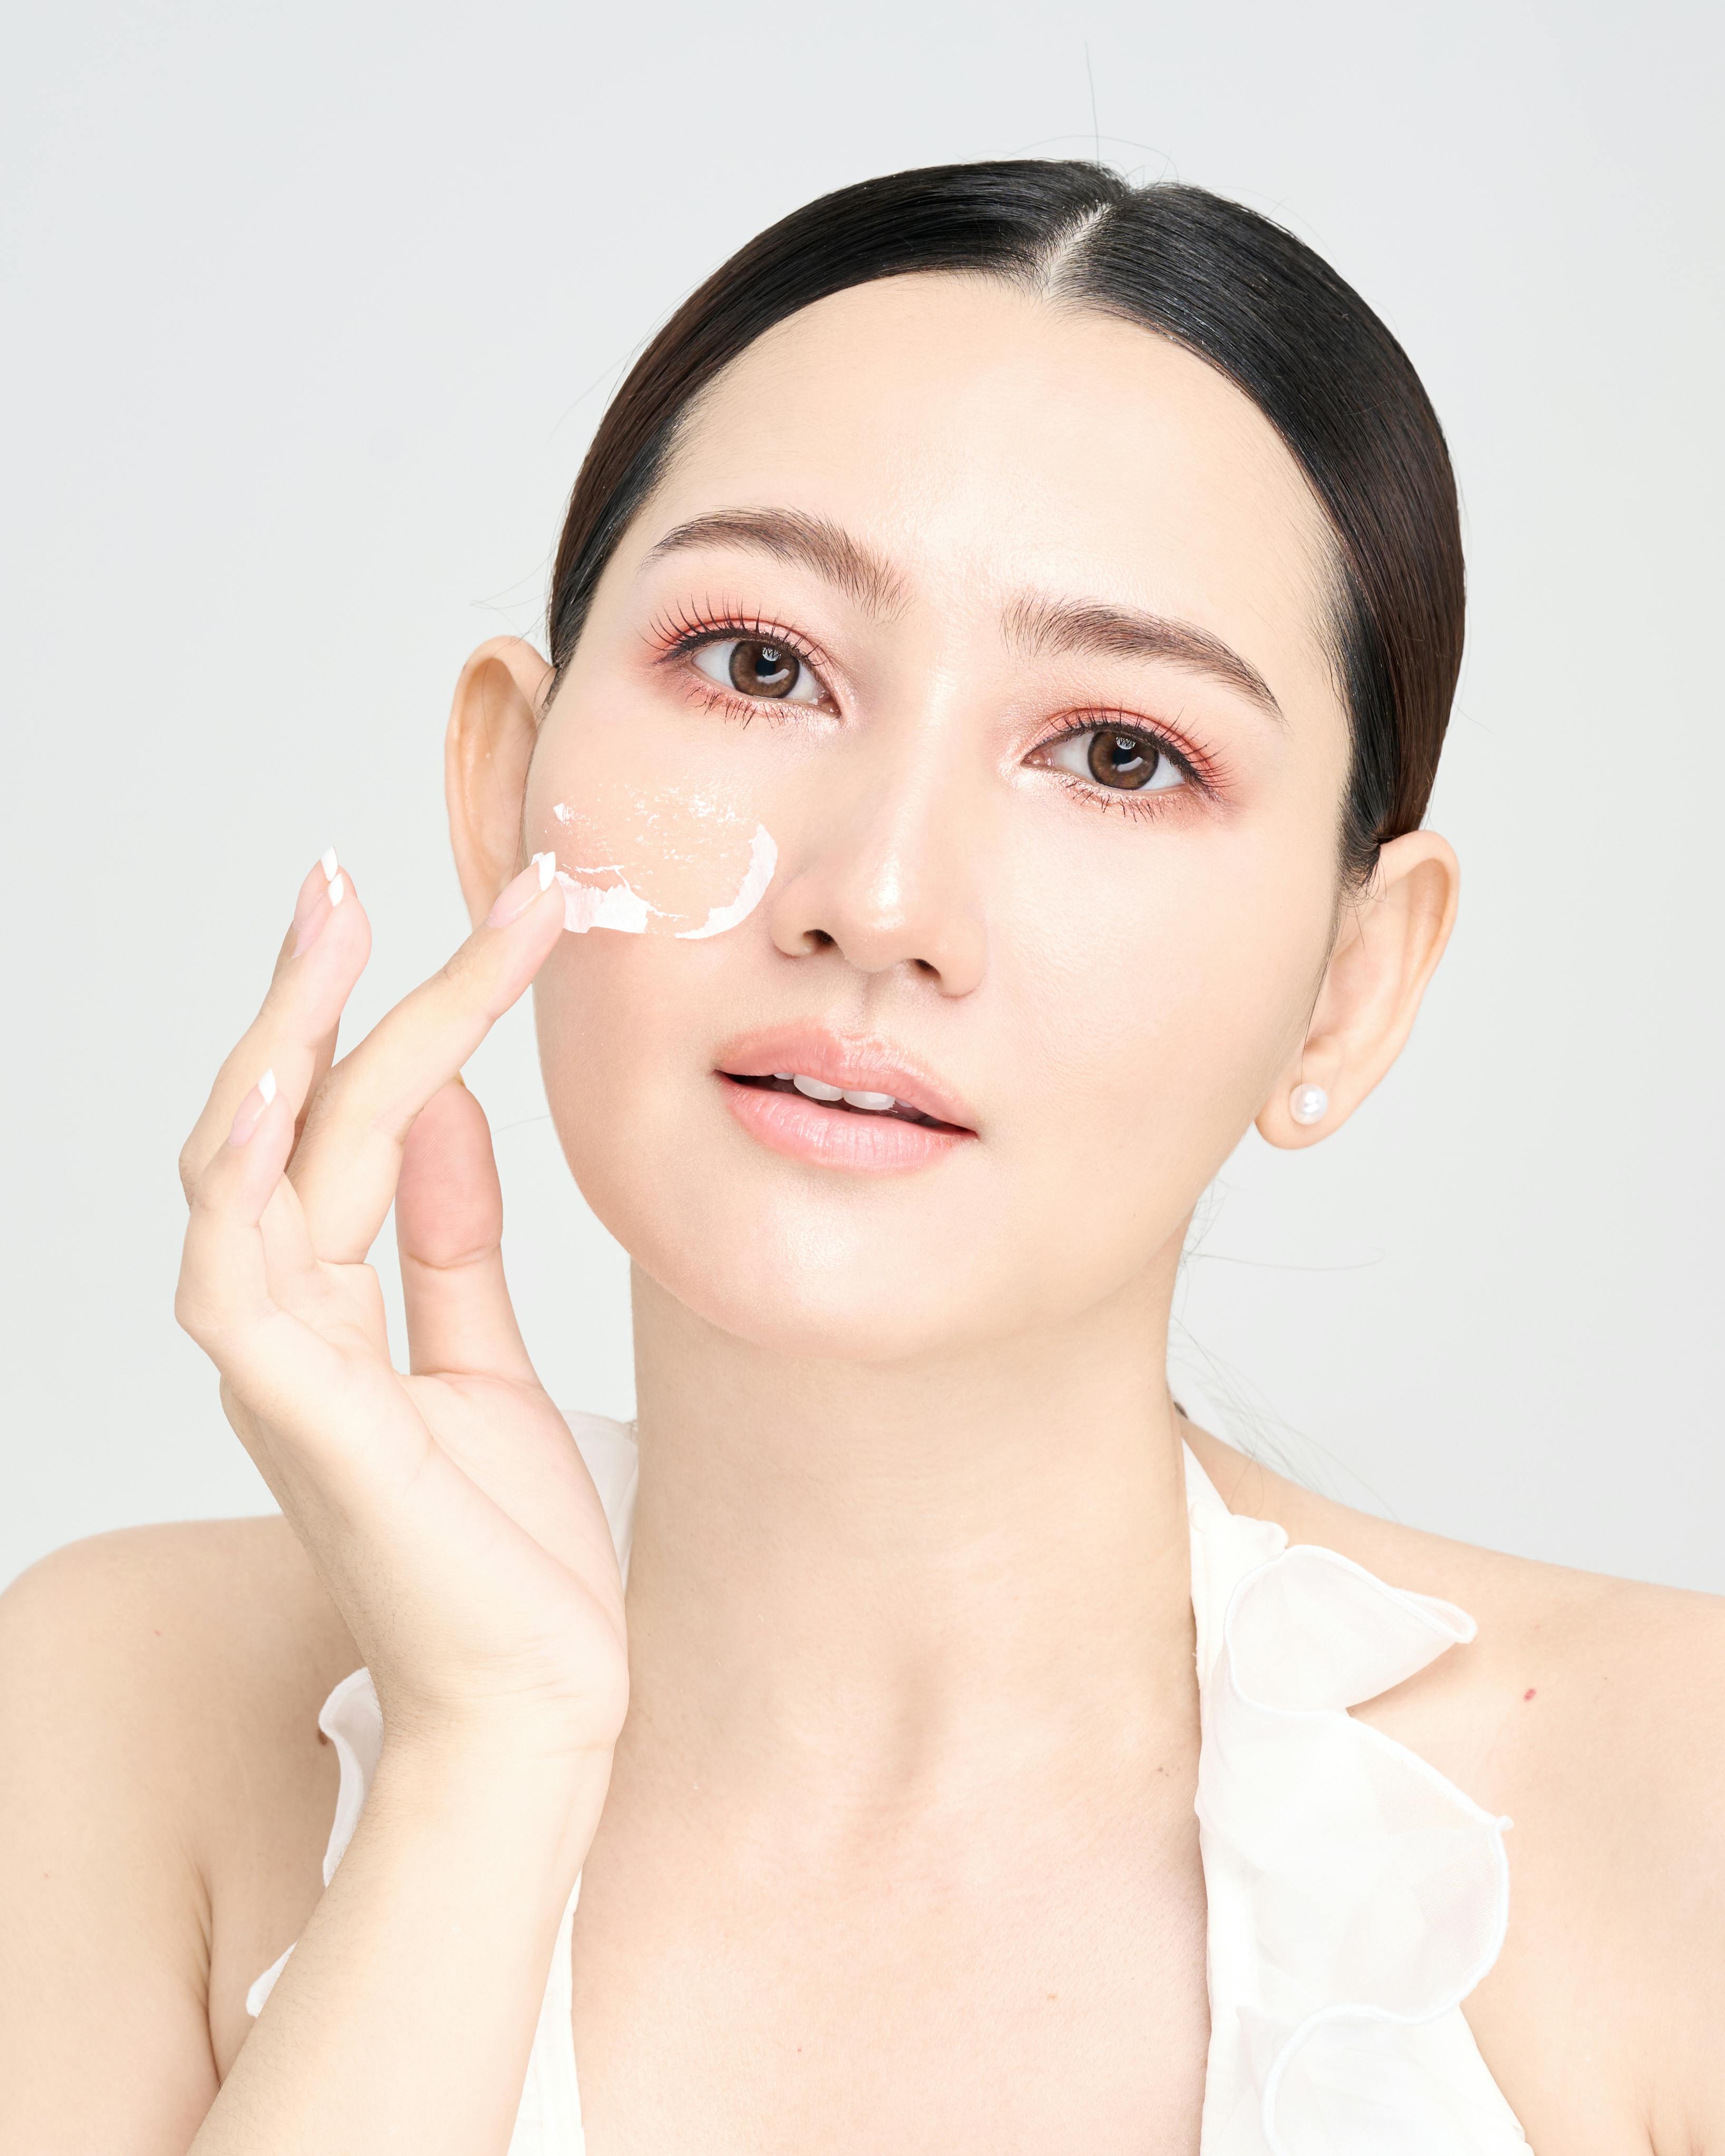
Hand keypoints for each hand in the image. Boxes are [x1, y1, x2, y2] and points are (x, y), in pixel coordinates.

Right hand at [175, 854, 627, 1763]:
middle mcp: (282, 1333)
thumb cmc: (503, 1549)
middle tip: (344, 878)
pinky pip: (243, 1279)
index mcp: (322, 1316)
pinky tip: (284, 1087)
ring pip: (245, 1177)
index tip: (434, 926)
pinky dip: (250, 1178)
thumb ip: (450, 1237)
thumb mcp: (483, 1357)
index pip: (329, 1135)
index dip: (367, 1024)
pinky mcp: (308, 1423)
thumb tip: (441, 1105)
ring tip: (330, 931)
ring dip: (283, 1048)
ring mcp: (280, 1376)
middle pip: (277, 1129)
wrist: (540, 1697)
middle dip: (313, 998)